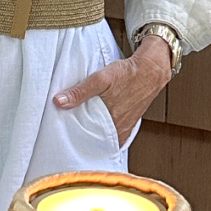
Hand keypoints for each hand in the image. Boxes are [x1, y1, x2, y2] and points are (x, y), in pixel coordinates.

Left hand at [53, 34, 172, 146]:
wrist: (151, 70)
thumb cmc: (128, 74)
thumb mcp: (101, 79)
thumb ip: (80, 92)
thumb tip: (59, 102)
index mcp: (112, 124)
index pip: (88, 140)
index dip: (75, 138)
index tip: (64, 136)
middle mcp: (120, 129)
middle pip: (95, 139)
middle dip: (82, 137)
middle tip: (69, 132)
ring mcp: (125, 127)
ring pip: (104, 135)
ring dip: (93, 132)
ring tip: (80, 126)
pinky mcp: (129, 122)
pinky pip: (113, 131)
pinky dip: (104, 129)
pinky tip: (97, 122)